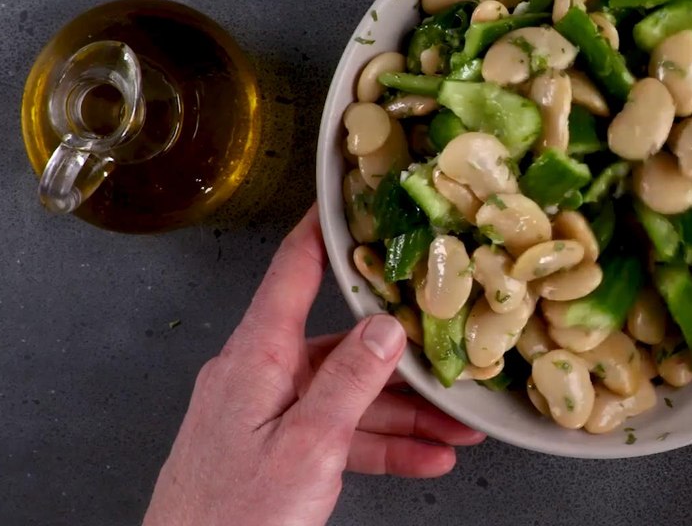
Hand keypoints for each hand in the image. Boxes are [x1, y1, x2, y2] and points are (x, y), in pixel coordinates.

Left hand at [143, 205, 484, 525]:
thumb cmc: (232, 518)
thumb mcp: (307, 446)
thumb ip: (350, 383)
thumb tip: (386, 327)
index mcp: (254, 359)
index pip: (292, 273)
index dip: (324, 230)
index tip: (351, 198)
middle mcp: (259, 377)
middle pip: (342, 346)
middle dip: (403, 359)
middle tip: (450, 351)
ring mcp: (268, 415)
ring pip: (349, 397)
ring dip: (405, 415)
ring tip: (459, 426)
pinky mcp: (277, 449)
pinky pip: (339, 435)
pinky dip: (383, 447)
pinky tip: (427, 457)